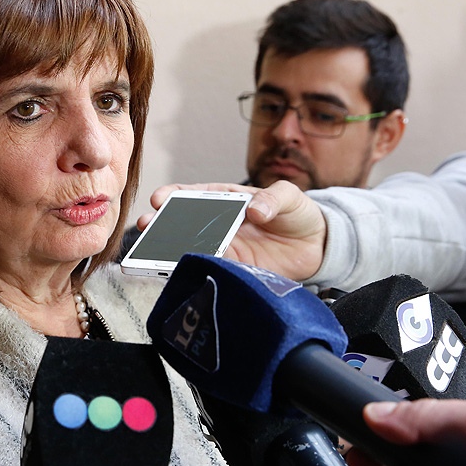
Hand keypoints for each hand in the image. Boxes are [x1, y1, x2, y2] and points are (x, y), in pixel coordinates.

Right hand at [139, 181, 325, 280]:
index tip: (160, 198)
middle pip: (183, 223)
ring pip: (191, 248)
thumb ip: (273, 198)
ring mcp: (223, 248)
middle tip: (147, 226)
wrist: (318, 246)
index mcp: (226, 199)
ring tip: (153, 252)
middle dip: (161, 224)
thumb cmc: (298, 213)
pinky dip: (197, 269)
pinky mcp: (233, 269)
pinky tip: (184, 270)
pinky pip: (210, 269)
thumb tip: (255, 208)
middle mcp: (218, 224)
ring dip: (171, 250)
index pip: (193, 195)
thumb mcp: (289, 195)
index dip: (174, 195)